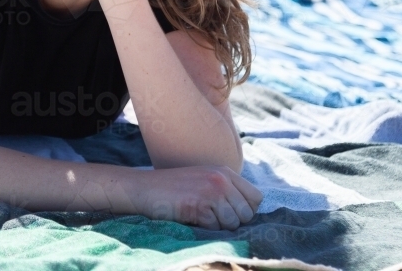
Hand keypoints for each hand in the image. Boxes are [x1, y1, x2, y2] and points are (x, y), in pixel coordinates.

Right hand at [133, 165, 261, 230]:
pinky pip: (215, 227)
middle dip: (234, 221)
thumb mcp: (204, 179)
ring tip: (202, 217)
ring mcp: (211, 191)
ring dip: (219, 226)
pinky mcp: (199, 205)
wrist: (145, 189)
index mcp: (225, 172)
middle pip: (247, 213)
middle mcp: (221, 179)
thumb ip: (227, 189)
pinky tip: (192, 218)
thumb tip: (248, 213)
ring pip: (233, 223)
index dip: (246, 210)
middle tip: (213, 217)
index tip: (231, 213)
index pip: (256, 198)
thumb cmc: (174, 188)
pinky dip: (205, 228)